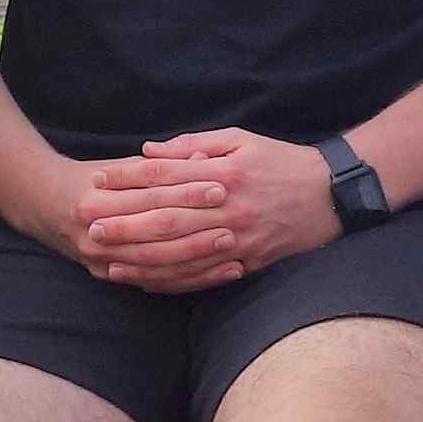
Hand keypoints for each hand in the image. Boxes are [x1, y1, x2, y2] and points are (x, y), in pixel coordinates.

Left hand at [75, 133, 337, 291]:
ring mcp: (239, 241)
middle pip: (166, 220)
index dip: (128, 179)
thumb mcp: (241, 140)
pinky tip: (144, 281)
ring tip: (107, 259)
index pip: (166, 177)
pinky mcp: (248, 263)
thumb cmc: (282, 161)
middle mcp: (230, 209)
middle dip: (124, 224)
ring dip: (140, 259)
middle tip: (89, 225)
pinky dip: (171, 281)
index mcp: (225, 174)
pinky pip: (202, 277)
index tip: (98, 180)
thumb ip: (193, 146)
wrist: (333, 194)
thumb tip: (149, 153)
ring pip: (181, 254)